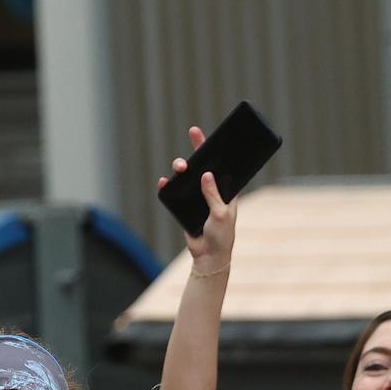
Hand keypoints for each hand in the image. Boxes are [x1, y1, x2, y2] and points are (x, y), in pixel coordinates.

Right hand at [157, 126, 235, 266]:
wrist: (208, 256)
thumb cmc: (222, 235)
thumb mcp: (221, 214)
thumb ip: (213, 195)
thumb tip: (206, 174)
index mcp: (226, 189)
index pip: (220, 164)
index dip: (213, 148)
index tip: (206, 132)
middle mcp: (211, 190)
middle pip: (201, 165)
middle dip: (196, 152)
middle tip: (193, 143)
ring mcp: (196, 197)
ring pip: (186, 177)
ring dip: (181, 169)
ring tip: (180, 168)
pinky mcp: (184, 206)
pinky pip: (174, 193)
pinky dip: (167, 186)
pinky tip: (164, 182)